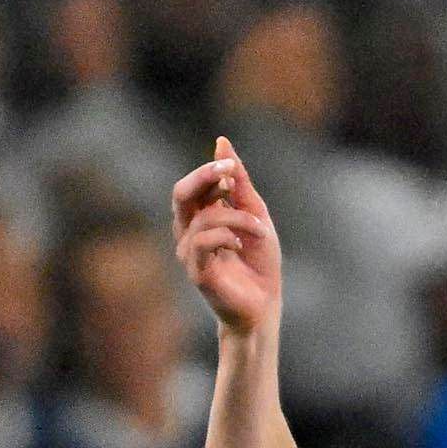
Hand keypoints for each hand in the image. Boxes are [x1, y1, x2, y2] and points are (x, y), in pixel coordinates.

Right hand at [170, 136, 282, 335]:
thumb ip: (239, 183)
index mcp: (200, 217)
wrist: (266, 305)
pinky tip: (241, 246)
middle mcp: (188, 232)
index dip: (212, 171)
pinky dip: (226, 237)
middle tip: (230, 174)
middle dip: (205, 178)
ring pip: (202, 217)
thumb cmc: (259, 262)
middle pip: (181, 193)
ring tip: (261, 230)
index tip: (233, 167)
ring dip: (238, 218)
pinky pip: (202, 242)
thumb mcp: (255, 215)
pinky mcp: (196, 272)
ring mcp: (189, 253)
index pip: (194, 185)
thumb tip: (221, 142)